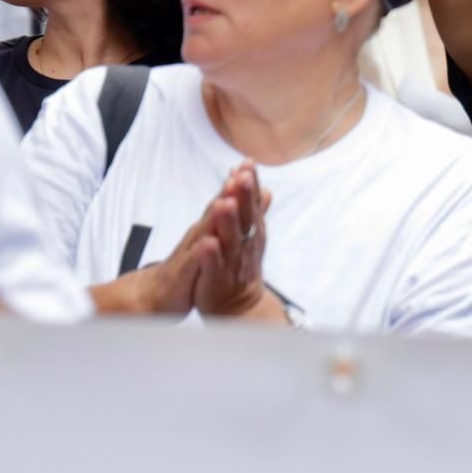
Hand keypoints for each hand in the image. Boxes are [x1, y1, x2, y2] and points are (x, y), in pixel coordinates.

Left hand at [192, 163, 274, 317]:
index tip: (248, 164)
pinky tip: (206, 244)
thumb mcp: (252, 238)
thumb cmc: (241, 269)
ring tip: (224, 202)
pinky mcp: (216, 281)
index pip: (251, 205)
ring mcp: (231, 263)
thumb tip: (265, 189)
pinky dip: (210, 256)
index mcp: (251, 233)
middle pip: (245, 218)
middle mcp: (245, 245)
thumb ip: (255, 213)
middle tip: (242, 176)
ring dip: (228, 221)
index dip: (250, 185)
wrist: (238, 308)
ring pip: (230, 240)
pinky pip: (213, 267)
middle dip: (244, 197)